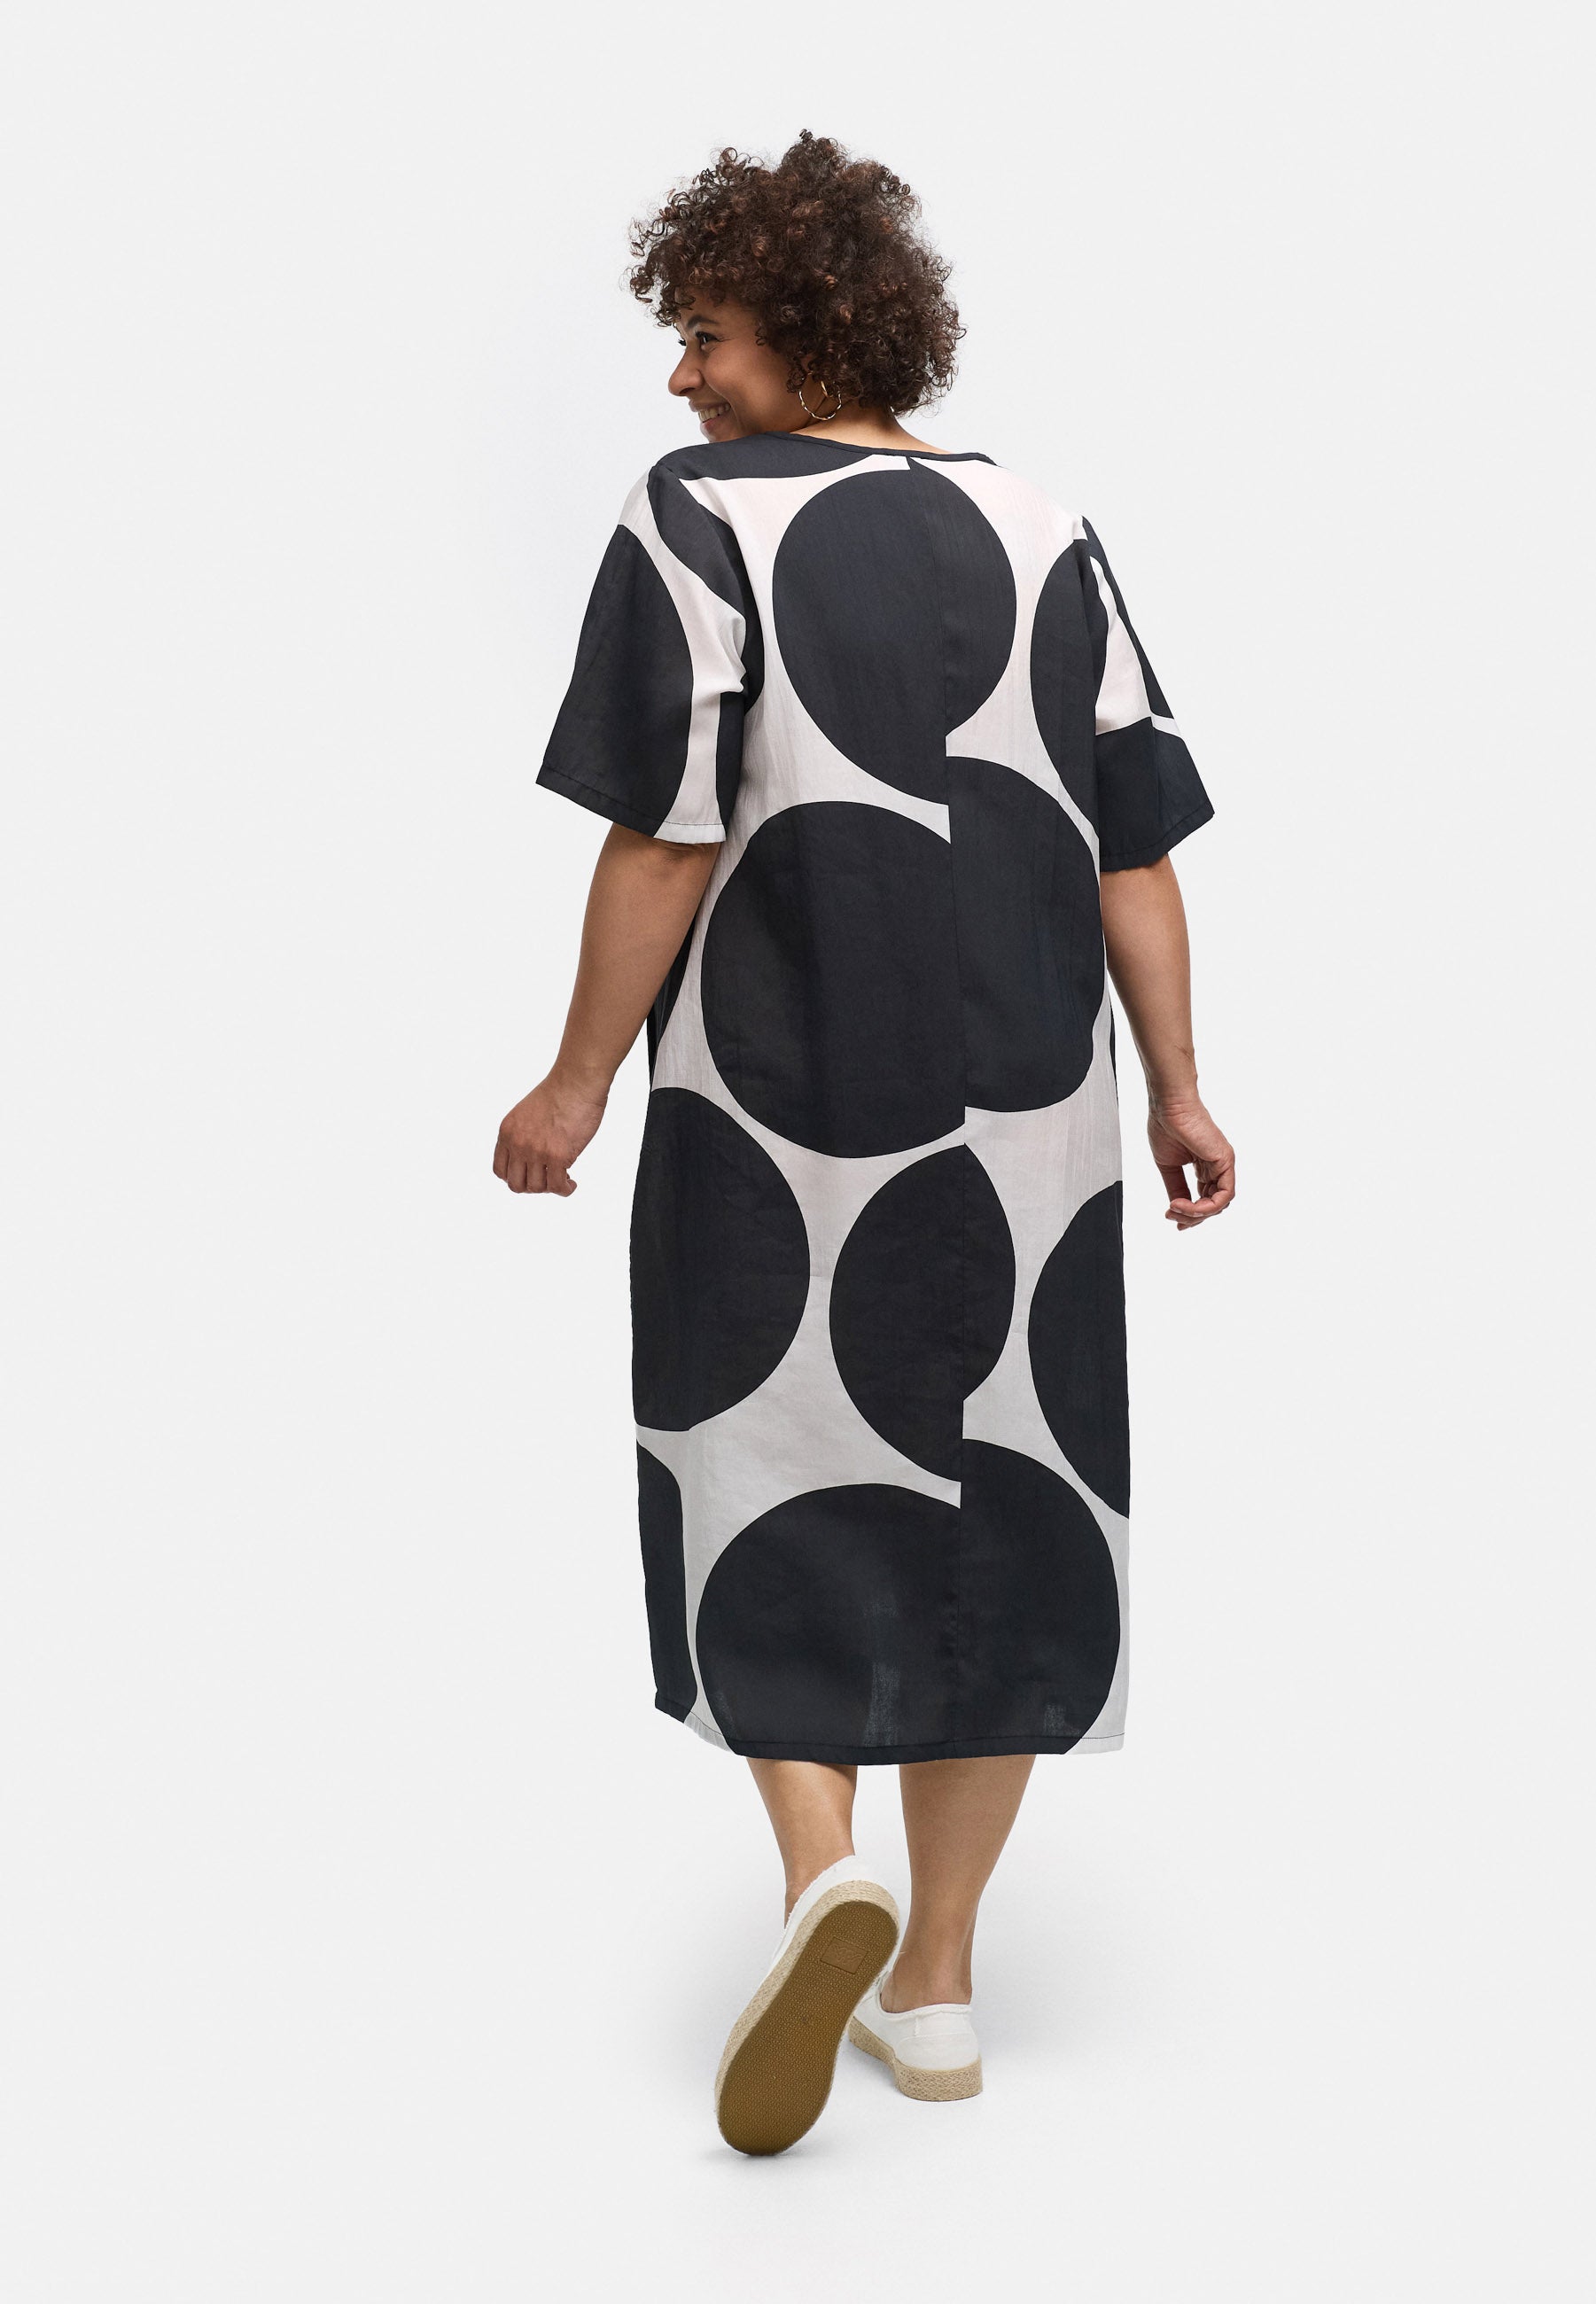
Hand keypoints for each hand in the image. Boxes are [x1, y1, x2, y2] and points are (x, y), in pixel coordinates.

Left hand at [493, 1070, 606, 1195]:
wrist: (577, 1081)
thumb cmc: (560, 1092)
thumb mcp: (527, 1113)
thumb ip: (523, 1135)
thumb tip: (532, 1159)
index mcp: (507, 1132)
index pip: (500, 1170)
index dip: (516, 1177)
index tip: (531, 1175)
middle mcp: (518, 1144)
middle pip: (516, 1185)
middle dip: (532, 1186)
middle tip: (547, 1179)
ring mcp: (536, 1151)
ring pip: (537, 1188)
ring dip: (550, 1188)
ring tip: (563, 1178)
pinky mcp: (558, 1156)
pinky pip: (557, 1187)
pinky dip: (565, 1190)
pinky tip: (571, 1183)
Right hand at [1147, 1097, 1234, 1229]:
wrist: (1168, 1107)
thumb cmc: (1166, 1126)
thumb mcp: (1168, 1166)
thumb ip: (1176, 1187)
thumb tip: (1177, 1207)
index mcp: (1205, 1166)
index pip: (1205, 1198)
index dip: (1190, 1213)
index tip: (1171, 1217)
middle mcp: (1216, 1166)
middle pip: (1213, 1204)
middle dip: (1192, 1217)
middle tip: (1173, 1218)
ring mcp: (1223, 1164)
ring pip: (1220, 1204)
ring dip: (1196, 1213)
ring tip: (1175, 1209)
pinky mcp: (1225, 1161)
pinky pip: (1224, 1195)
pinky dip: (1205, 1206)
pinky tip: (1184, 1204)